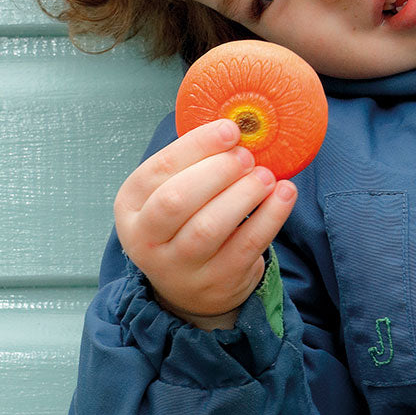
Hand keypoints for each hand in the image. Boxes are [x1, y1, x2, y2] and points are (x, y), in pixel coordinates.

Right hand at [113, 119, 297, 327]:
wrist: (191, 288)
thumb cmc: (185, 223)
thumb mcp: (172, 192)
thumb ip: (194, 162)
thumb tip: (235, 126)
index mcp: (131, 206)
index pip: (159, 170)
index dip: (197, 146)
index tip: (230, 129)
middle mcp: (147, 239)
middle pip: (176, 200)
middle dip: (217, 171)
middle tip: (247, 156)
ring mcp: (180, 266)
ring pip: (209, 227)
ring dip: (244, 193)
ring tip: (266, 175)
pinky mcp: (218, 281)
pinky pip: (247, 245)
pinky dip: (271, 215)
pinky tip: (284, 193)